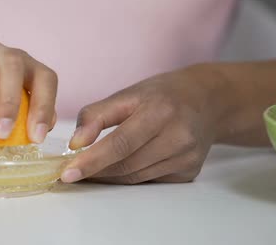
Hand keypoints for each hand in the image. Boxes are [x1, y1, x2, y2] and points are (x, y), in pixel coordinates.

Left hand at [61, 65, 223, 183]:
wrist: (208, 101)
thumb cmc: (161, 95)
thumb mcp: (127, 94)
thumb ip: (96, 115)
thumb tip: (75, 143)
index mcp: (160, 112)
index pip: (120, 144)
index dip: (92, 160)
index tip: (67, 172)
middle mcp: (178, 137)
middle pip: (126, 165)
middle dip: (94, 171)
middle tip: (69, 172)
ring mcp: (187, 158)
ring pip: (135, 177)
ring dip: (108, 177)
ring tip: (87, 170)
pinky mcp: (189, 172)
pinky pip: (148, 181)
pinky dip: (128, 177)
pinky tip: (115, 169)